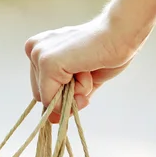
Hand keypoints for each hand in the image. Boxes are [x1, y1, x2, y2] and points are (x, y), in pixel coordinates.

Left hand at [25, 13, 140, 122]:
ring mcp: (38, 54)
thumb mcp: (81, 81)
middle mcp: (33, 49)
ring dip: (75, 92)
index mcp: (39, 49)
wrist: (121, 34)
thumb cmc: (106, 53)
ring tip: (87, 68)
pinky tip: (87, 69)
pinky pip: (53, 98)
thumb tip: (52, 121)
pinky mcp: (47, 62)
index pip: (40, 88)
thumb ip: (66, 98)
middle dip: (68, 96)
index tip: (81, 81)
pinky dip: (76, 93)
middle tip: (87, 74)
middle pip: (41, 95)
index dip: (62, 95)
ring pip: (48, 98)